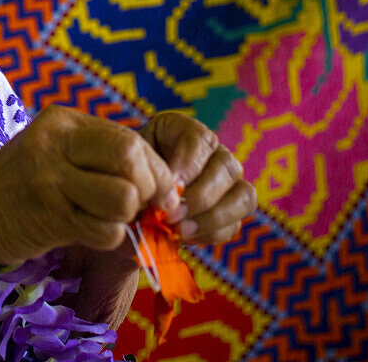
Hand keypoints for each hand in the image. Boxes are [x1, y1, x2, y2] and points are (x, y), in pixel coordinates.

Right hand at [0, 106, 179, 265]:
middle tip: (143, 208)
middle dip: (150, 189)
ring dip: (128, 218)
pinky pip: (106, 230)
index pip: (130, 140)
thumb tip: (165, 184)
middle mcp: (56, 143)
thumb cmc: (22, 183)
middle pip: (132, 159)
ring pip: (125, 198)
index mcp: (63, 121)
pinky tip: (89, 233)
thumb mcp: (56, 152)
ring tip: (108, 219)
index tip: (160, 192)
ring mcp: (51, 179)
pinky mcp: (49, 215)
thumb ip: (102, 156)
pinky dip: (110, 238)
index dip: (157, 170)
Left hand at [138, 111, 256, 244]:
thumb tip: (170, 193)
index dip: (189, 163)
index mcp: (184, 130)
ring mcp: (227, 181)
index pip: (200, 139)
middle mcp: (213, 151)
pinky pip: (235, 223)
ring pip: (243, 196)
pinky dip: (211, 233)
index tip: (171, 184)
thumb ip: (146, 173)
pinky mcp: (230, 210)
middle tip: (172, 215)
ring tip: (180, 231)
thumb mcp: (128, 166)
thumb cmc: (125, 177)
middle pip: (227, 167)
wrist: (124, 201)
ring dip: (213, 217)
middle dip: (201, 195)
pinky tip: (184, 237)